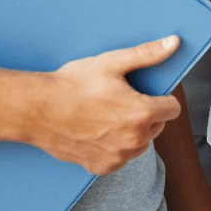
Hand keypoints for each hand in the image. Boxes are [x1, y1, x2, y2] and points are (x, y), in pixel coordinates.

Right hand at [31, 36, 181, 174]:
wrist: (37, 109)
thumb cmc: (73, 84)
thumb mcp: (112, 63)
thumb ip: (147, 54)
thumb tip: (173, 43)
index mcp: (141, 113)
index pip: (173, 108)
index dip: (162, 97)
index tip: (147, 92)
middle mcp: (133, 140)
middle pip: (158, 126)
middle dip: (146, 113)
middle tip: (121, 100)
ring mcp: (118, 156)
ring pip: (141, 143)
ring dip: (133, 131)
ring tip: (108, 114)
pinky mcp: (102, 167)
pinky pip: (121, 157)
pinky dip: (115, 146)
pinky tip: (98, 130)